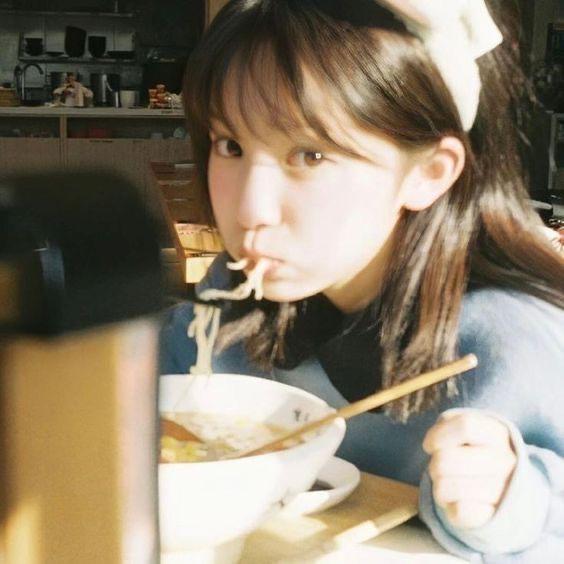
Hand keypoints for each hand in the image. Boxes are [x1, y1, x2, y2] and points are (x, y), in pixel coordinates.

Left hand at [423, 410, 516, 528]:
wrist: (503, 492)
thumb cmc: (473, 451)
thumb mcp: (465, 430)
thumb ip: (449, 425)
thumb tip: (431, 444)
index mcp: (499, 434)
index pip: (465, 426)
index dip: (438, 435)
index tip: (429, 446)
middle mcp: (507, 461)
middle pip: (445, 459)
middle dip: (434, 464)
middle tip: (441, 469)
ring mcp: (504, 491)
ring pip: (445, 486)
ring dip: (438, 486)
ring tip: (450, 484)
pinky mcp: (495, 516)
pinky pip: (459, 511)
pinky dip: (449, 505)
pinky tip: (456, 501)